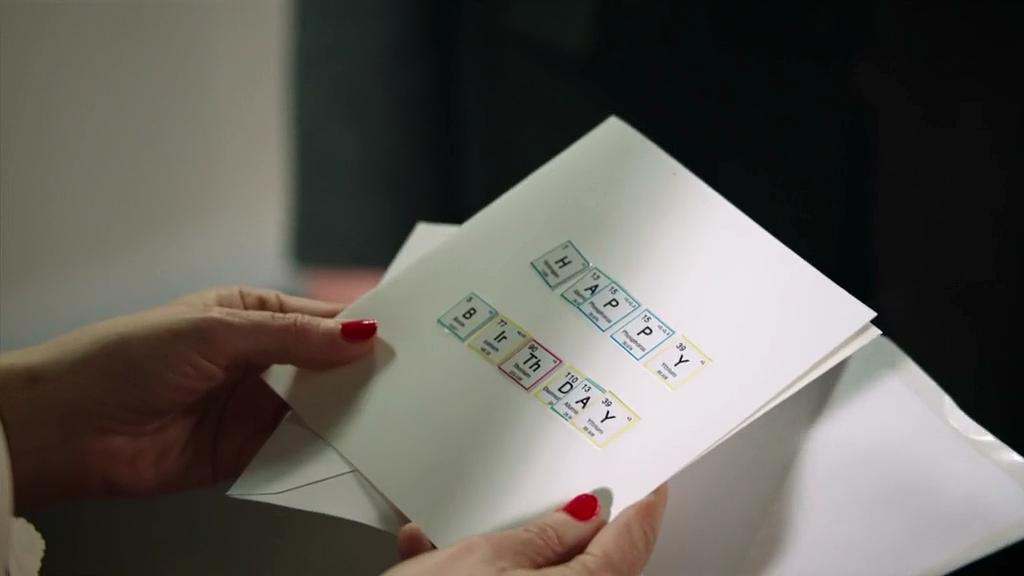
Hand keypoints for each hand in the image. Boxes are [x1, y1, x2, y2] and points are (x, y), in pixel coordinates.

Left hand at [0, 287, 376, 508]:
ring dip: (348, 415)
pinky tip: (350, 452)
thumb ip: (292, 338)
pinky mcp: (245, 453)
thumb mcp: (217, 331)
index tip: (407, 337)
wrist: (68, 429)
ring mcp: (253, 408)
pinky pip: (296, 452)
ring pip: (318, 411)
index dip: (362, 328)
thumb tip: (359, 336)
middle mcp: (259, 360)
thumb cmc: (128, 358)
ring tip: (392, 417)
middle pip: (327, 367)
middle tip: (412, 382)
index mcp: (252, 315)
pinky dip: (322, 453)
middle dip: (363, 374)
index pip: (322, 319)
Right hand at [385, 485, 667, 575]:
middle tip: (571, 498)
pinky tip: (437, 560)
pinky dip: (485, 575)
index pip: (629, 547)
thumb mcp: (483, 558)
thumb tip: (582, 516)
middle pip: (593, 570)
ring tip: (475, 532)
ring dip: (517, 557)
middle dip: (574, 533)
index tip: (650, 485)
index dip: (641, 509)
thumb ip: (543, 535)